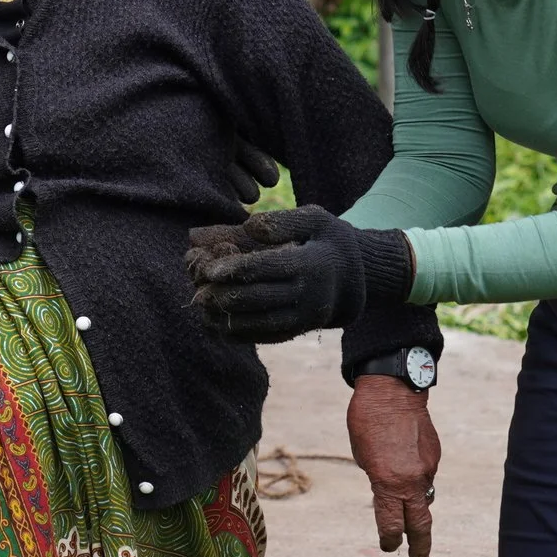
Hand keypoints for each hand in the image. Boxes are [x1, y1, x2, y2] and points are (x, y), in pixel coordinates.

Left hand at [185, 206, 413, 342]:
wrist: (357, 277)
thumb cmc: (328, 240)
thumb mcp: (313, 219)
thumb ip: (278, 221)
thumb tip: (246, 224)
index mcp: (311, 264)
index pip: (266, 269)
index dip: (235, 269)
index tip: (209, 268)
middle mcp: (309, 296)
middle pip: (258, 298)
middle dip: (224, 294)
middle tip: (199, 288)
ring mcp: (305, 318)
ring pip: (259, 323)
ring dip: (226, 317)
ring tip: (202, 304)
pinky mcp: (298, 330)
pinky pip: (265, 336)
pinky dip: (239, 332)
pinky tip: (217, 322)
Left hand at [349, 375, 441, 556]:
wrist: (393, 389)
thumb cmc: (367, 421)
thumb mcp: (363, 456)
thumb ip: (379, 479)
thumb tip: (390, 492)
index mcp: (389, 482)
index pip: (393, 524)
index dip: (390, 540)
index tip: (389, 547)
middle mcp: (413, 480)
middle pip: (421, 523)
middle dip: (420, 545)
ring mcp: (428, 467)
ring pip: (424, 496)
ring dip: (415, 505)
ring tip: (408, 510)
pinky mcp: (434, 454)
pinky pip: (426, 474)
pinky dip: (416, 478)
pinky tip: (406, 466)